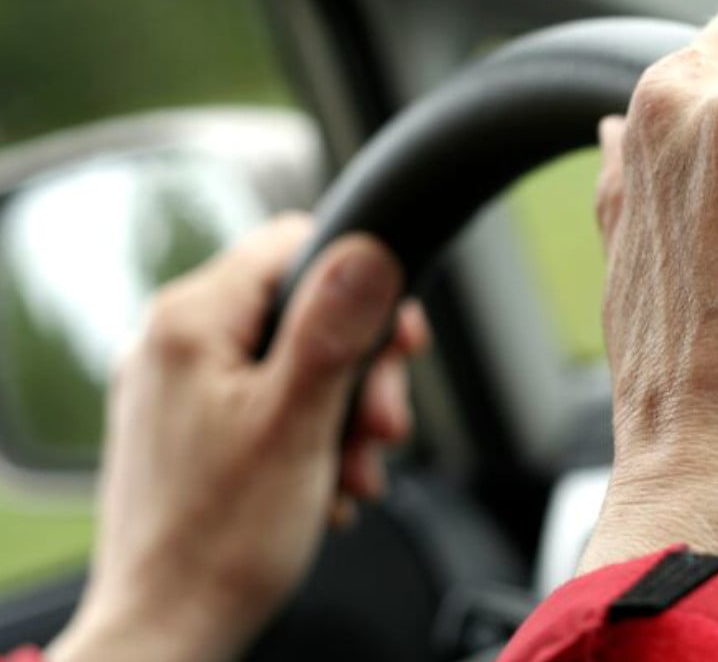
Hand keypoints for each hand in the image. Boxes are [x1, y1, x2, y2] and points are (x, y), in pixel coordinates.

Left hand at [48, 214, 427, 661]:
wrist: (167, 631)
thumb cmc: (220, 541)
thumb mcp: (297, 421)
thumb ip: (334, 327)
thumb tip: (370, 248)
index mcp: (191, 320)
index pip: (296, 244)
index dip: (364, 283)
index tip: (402, 340)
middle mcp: (174, 341)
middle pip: (304, 309)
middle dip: (360, 371)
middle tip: (382, 429)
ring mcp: (178, 386)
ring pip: (294, 361)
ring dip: (343, 415)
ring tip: (354, 474)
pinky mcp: (189, 427)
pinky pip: (269, 403)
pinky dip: (311, 438)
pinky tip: (325, 487)